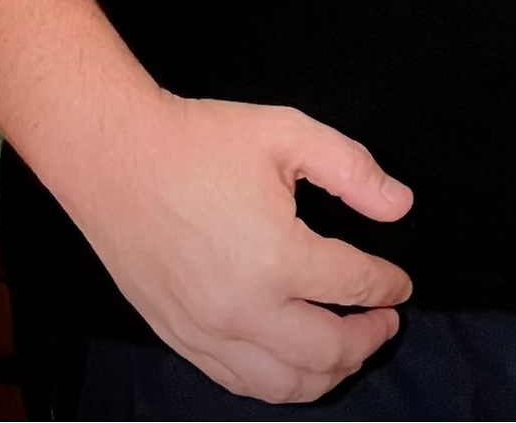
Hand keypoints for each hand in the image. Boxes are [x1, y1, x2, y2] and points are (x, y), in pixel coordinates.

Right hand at [71, 90, 414, 403]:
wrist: (115, 158)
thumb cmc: (199, 141)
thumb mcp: (286, 132)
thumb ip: (351, 170)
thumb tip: (399, 206)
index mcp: (278, 256)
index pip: (353, 285)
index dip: (387, 285)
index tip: (400, 283)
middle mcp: (245, 308)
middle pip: (329, 351)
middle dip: (369, 339)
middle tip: (386, 322)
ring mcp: (209, 332)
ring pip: (285, 383)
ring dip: (330, 373)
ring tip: (349, 347)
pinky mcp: (181, 338)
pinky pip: (240, 383)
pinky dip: (279, 381)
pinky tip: (293, 360)